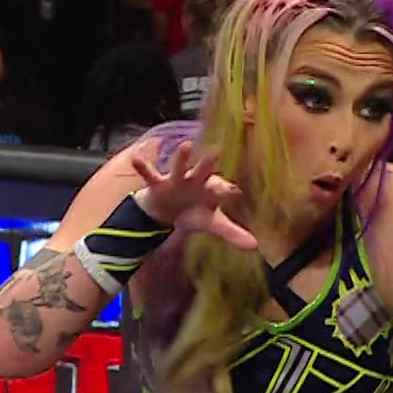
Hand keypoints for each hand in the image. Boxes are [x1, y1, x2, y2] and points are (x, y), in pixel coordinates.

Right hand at [130, 141, 256, 249]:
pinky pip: (149, 175)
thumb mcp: (211, 224)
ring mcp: (176, 181)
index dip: (227, 192)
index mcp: (210, 191)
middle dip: (208, 162)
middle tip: (217, 149)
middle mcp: (194, 182)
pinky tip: (136, 158)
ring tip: (184, 145)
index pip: (222, 191)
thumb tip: (255, 246)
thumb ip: (232, 232)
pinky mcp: (158, 184)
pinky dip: (143, 167)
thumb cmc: (193, 211)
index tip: (235, 191)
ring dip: (181, 158)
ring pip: (178, 167)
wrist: (167, 210)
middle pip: (203, 171)